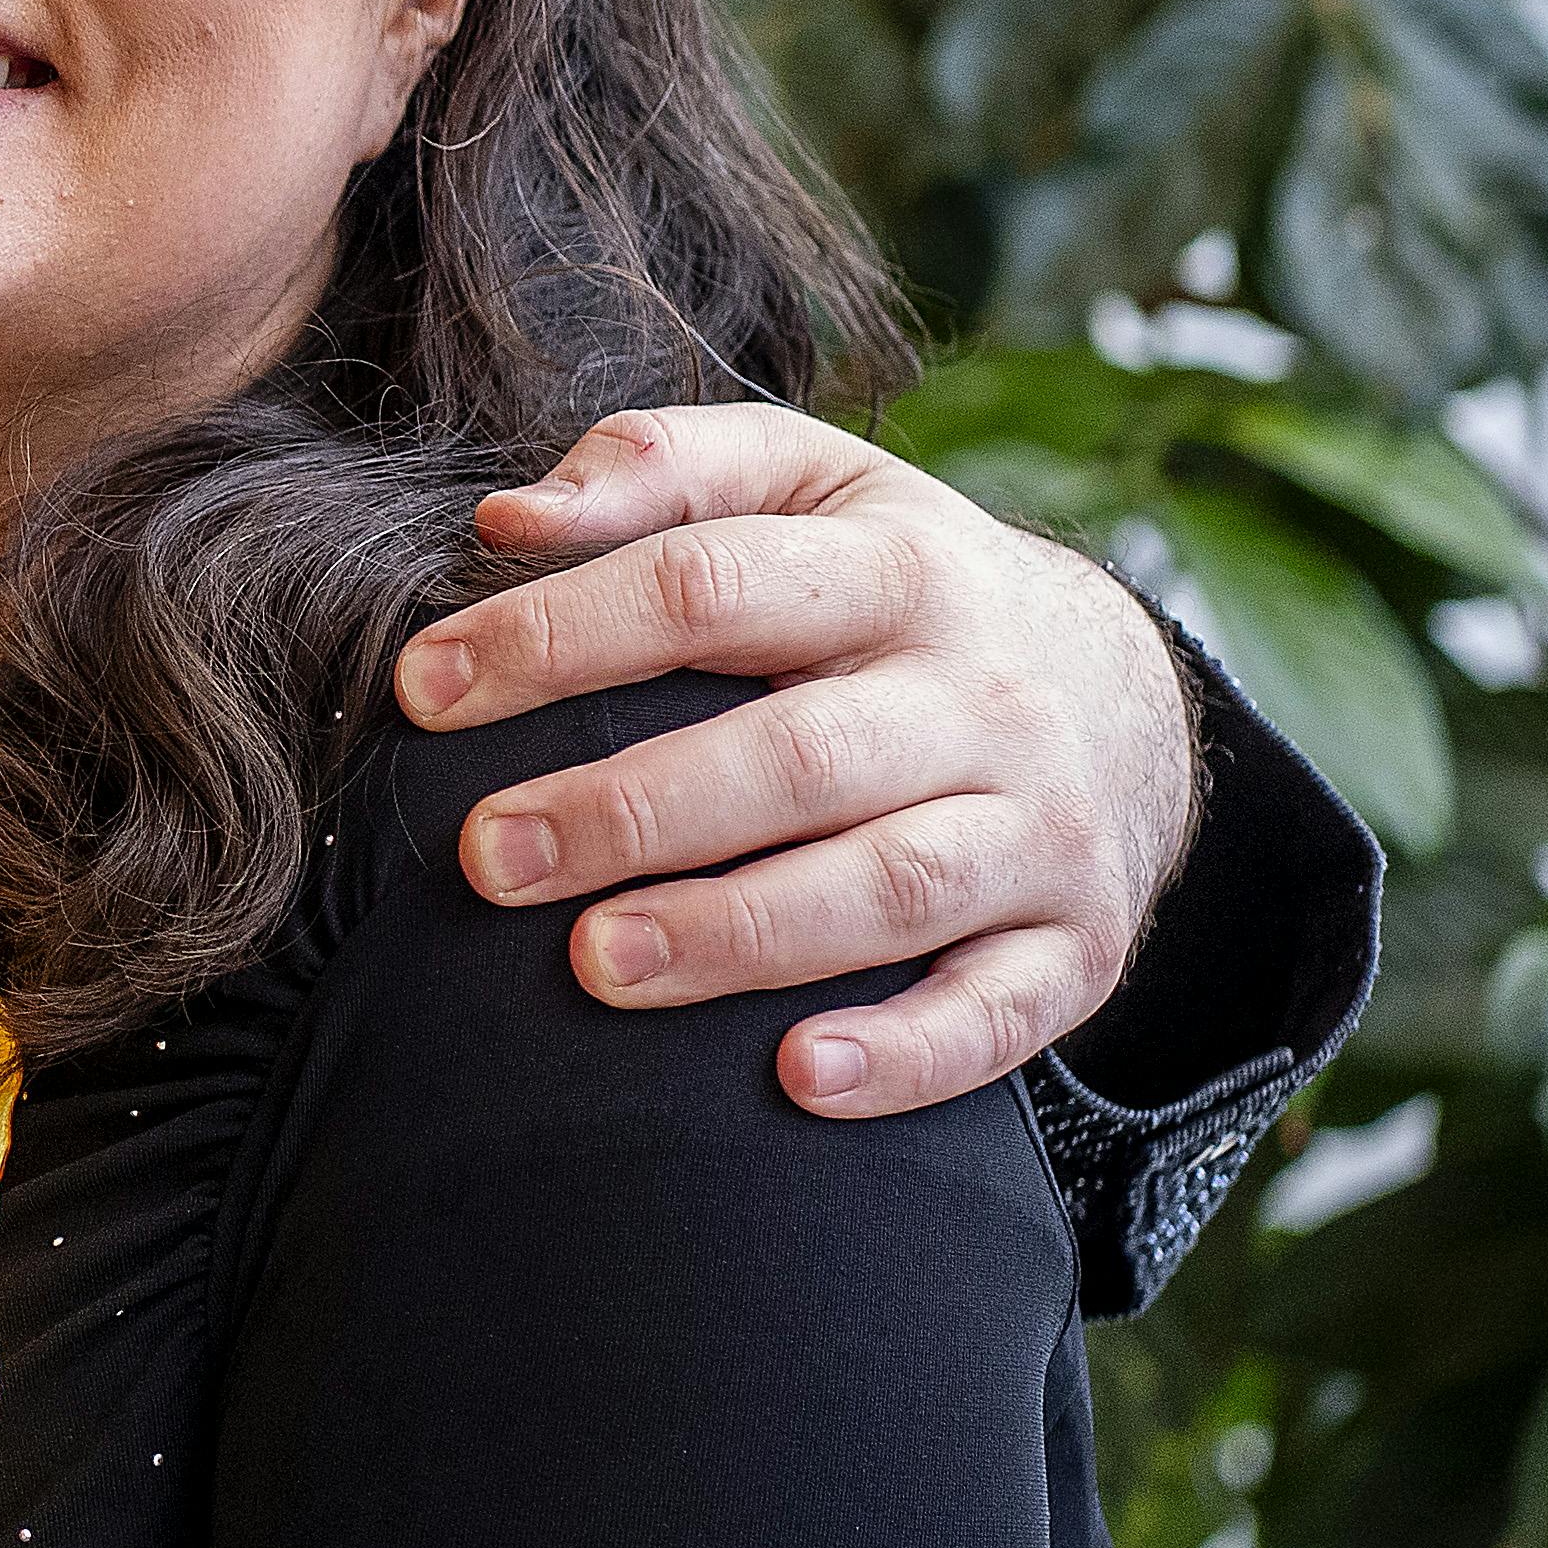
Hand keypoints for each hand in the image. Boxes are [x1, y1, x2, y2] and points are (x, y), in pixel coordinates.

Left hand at [390, 405, 1204, 1121]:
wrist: (1123, 688)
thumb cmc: (890, 586)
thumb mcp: (806, 482)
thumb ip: (660, 469)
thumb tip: (504, 520)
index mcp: (898, 567)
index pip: (711, 586)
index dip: (559, 635)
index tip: (423, 689)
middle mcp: (982, 695)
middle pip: (800, 753)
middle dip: (634, 808)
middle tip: (489, 856)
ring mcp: (1042, 826)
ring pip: (891, 886)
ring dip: (740, 933)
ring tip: (597, 964)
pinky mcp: (1078, 944)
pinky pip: (1002, 1014)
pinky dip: (907, 1053)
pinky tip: (797, 1079)